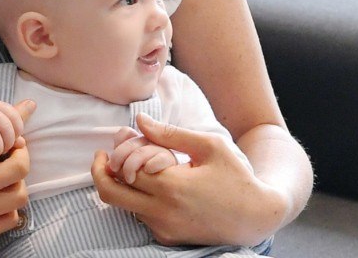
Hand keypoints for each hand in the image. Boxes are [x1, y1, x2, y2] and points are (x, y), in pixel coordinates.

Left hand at [92, 114, 287, 246]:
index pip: (123, 168)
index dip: (116, 152)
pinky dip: (138, 200)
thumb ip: (170, 133)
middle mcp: (163, 212)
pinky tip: (154, 185)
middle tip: (103, 158)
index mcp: (172, 186)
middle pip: (110, 193)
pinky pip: (140, 217)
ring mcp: (164, 228)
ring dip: (122, 186)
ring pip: (124, 206)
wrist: (257, 216)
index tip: (119, 139)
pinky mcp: (168, 238)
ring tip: (137, 167)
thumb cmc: (236, 176)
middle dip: (100, 173)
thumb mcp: (209, 146)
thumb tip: (139, 120)